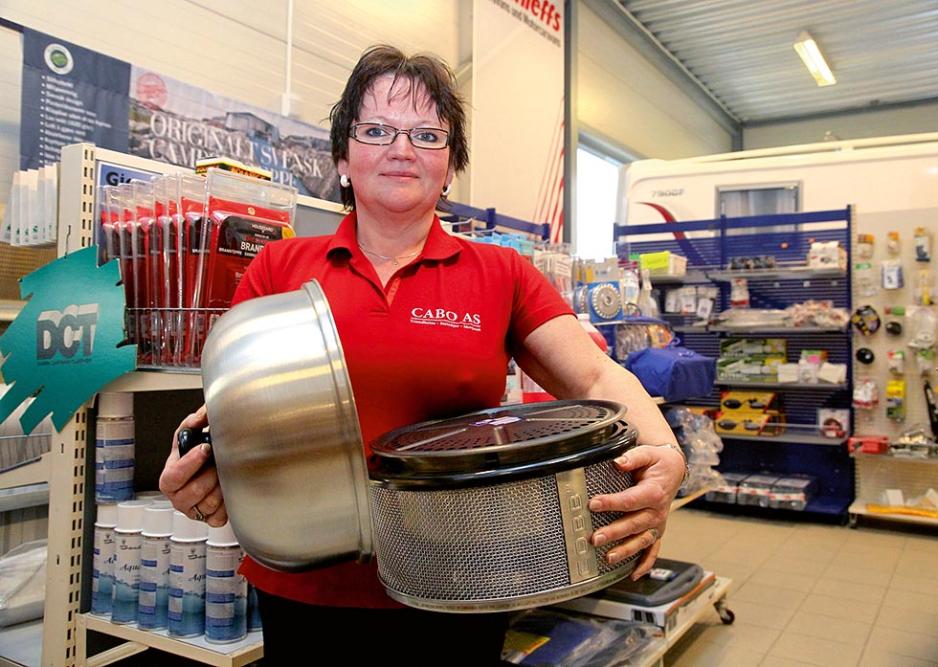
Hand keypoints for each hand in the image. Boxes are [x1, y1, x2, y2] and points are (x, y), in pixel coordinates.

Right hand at [158, 405, 227, 526]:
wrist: (210, 469)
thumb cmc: (197, 455)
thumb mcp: (192, 435)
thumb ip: (193, 422)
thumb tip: (201, 415)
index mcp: (170, 478)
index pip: (174, 476)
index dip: (190, 463)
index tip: (205, 449)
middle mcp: (179, 496)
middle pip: (192, 492)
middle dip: (209, 476)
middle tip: (218, 464)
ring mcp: (193, 510)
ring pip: (208, 505)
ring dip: (220, 488)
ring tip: (223, 475)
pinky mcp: (209, 519)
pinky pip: (219, 517)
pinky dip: (226, 504)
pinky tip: (227, 491)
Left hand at [588, 444, 684, 579]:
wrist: (674, 470)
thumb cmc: (658, 462)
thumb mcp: (648, 453)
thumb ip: (632, 457)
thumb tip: (618, 462)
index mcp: (654, 492)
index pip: (630, 500)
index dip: (611, 503)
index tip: (593, 504)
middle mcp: (658, 511)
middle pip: (634, 524)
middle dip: (614, 533)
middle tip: (595, 538)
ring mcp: (658, 523)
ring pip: (642, 541)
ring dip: (626, 551)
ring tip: (608, 558)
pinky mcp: (657, 530)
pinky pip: (653, 550)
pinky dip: (645, 564)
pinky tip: (634, 575)